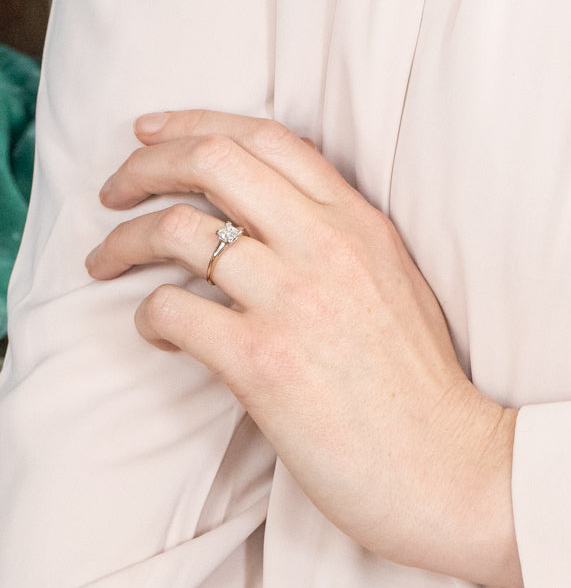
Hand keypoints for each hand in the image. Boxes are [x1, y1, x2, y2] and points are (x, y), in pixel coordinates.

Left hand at [86, 110, 521, 587]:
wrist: (446, 464)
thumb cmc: (420, 389)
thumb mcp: (398, 287)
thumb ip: (343, 243)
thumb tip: (271, 224)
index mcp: (362, 224)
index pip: (267, 137)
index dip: (194, 123)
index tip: (151, 133)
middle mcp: (328, 246)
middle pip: (212, 160)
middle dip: (144, 164)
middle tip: (115, 190)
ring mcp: (294, 299)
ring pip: (177, 229)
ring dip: (125, 241)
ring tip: (106, 263)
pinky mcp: (263, 360)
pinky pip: (171, 310)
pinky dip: (148, 318)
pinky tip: (162, 337)